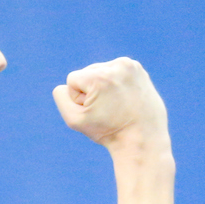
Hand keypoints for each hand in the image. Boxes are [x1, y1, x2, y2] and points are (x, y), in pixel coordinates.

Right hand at [52, 57, 169, 151]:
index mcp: (100, 77)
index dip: (78, 99)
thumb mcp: (74, 120)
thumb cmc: (108, 131)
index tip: (95, 112)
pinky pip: (114, 71)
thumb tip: (66, 84)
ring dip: (103, 87)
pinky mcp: (137, 68)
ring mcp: (129, 65)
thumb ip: (61, 97)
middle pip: (87, 73)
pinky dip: (115, 84)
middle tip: (108, 110)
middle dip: (91, 91)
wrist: (143, 138)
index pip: (72, 80)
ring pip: (100, 71)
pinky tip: (123, 97)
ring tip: (116, 104)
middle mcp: (116, 65)